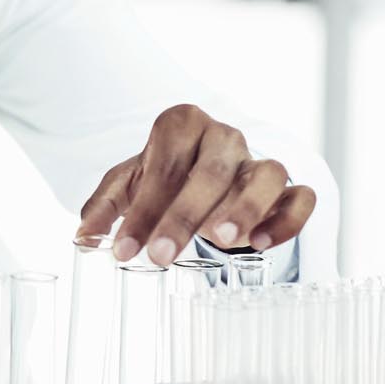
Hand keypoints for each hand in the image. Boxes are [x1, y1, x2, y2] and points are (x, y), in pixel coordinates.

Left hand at [76, 104, 315, 265]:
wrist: (204, 174)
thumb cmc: (165, 177)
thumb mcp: (128, 186)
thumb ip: (104, 208)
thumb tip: (84, 238)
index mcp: (182, 126)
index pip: (165, 163)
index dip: (143, 208)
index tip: (125, 250)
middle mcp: (225, 137)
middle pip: (212, 169)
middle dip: (183, 216)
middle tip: (160, 257)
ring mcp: (259, 160)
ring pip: (265, 174)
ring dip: (245, 207)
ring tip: (220, 240)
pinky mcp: (287, 188)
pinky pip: (300, 197)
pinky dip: (286, 220)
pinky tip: (260, 244)